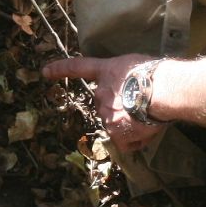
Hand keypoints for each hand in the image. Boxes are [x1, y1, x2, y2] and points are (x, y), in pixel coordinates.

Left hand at [43, 54, 167, 153]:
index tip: (45, 72)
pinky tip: (146, 132)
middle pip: (105, 105)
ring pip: (117, 124)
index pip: (78, 67)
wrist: (160, 90)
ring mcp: (106, 115)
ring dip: (129, 124)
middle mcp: (101, 94)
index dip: (61, 69)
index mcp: (106, 72)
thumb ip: (127, 76)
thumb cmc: (154, 73)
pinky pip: (125, 142)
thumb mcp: (137, 64)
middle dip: (119, 108)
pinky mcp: (116, 133)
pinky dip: (134, 140)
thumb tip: (133, 91)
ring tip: (149, 117)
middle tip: (140, 107)